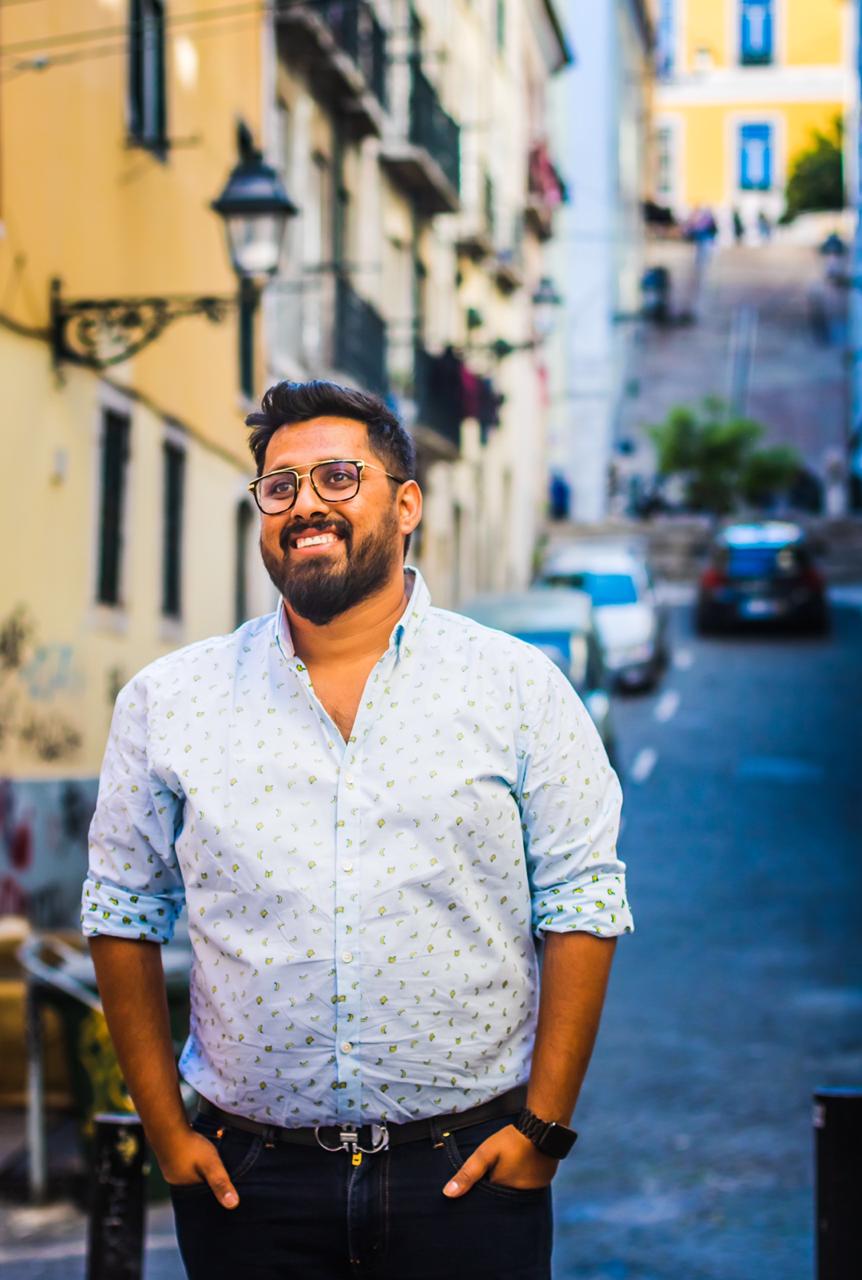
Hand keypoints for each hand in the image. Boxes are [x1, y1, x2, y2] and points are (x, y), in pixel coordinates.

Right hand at [156, 1129, 239, 1208]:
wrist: (168, 1125)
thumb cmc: (190, 1146)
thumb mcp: (211, 1165)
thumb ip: (220, 1183)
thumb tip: (233, 1205)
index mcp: (184, 1188)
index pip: (202, 1195)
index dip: (213, 1190)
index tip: (223, 1186)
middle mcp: (174, 1180)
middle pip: (195, 1183)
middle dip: (206, 1179)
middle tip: (217, 1172)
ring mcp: (169, 1166)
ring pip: (189, 1171)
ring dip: (198, 1167)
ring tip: (208, 1161)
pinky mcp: (169, 1154)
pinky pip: (183, 1161)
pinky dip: (191, 1159)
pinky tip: (196, 1152)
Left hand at [442, 1124, 557, 1196]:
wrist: (543, 1127)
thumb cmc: (512, 1141)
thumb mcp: (485, 1153)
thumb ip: (468, 1173)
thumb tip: (447, 1194)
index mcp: (502, 1192)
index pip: (488, 1197)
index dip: (482, 1189)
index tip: (480, 1181)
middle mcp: (519, 1197)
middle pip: (502, 1195)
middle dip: (497, 1186)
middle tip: (496, 1170)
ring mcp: (533, 1190)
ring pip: (516, 1190)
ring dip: (512, 1182)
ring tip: (509, 1168)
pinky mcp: (544, 1182)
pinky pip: (529, 1185)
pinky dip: (524, 1179)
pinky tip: (522, 1167)